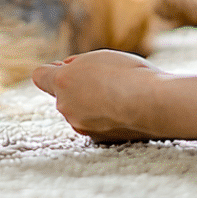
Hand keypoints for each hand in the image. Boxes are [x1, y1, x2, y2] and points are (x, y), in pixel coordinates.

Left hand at [31, 50, 163, 142]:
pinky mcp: (95, 140)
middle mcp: (65, 106)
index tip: (67, 69)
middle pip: (62, 94)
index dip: (52, 71)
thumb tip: (65, 68)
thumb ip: (77, 64)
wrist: (156, 104)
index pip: (40, 76)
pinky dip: (102, 119)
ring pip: (78, 110)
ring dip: (90, 103)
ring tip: (118, 96)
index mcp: (62, 82)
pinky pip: (93, 124)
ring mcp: (79, 125)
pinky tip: (122, 112)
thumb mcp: (100, 57)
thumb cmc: (130, 74)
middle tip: (104, 79)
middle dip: (76, 87)